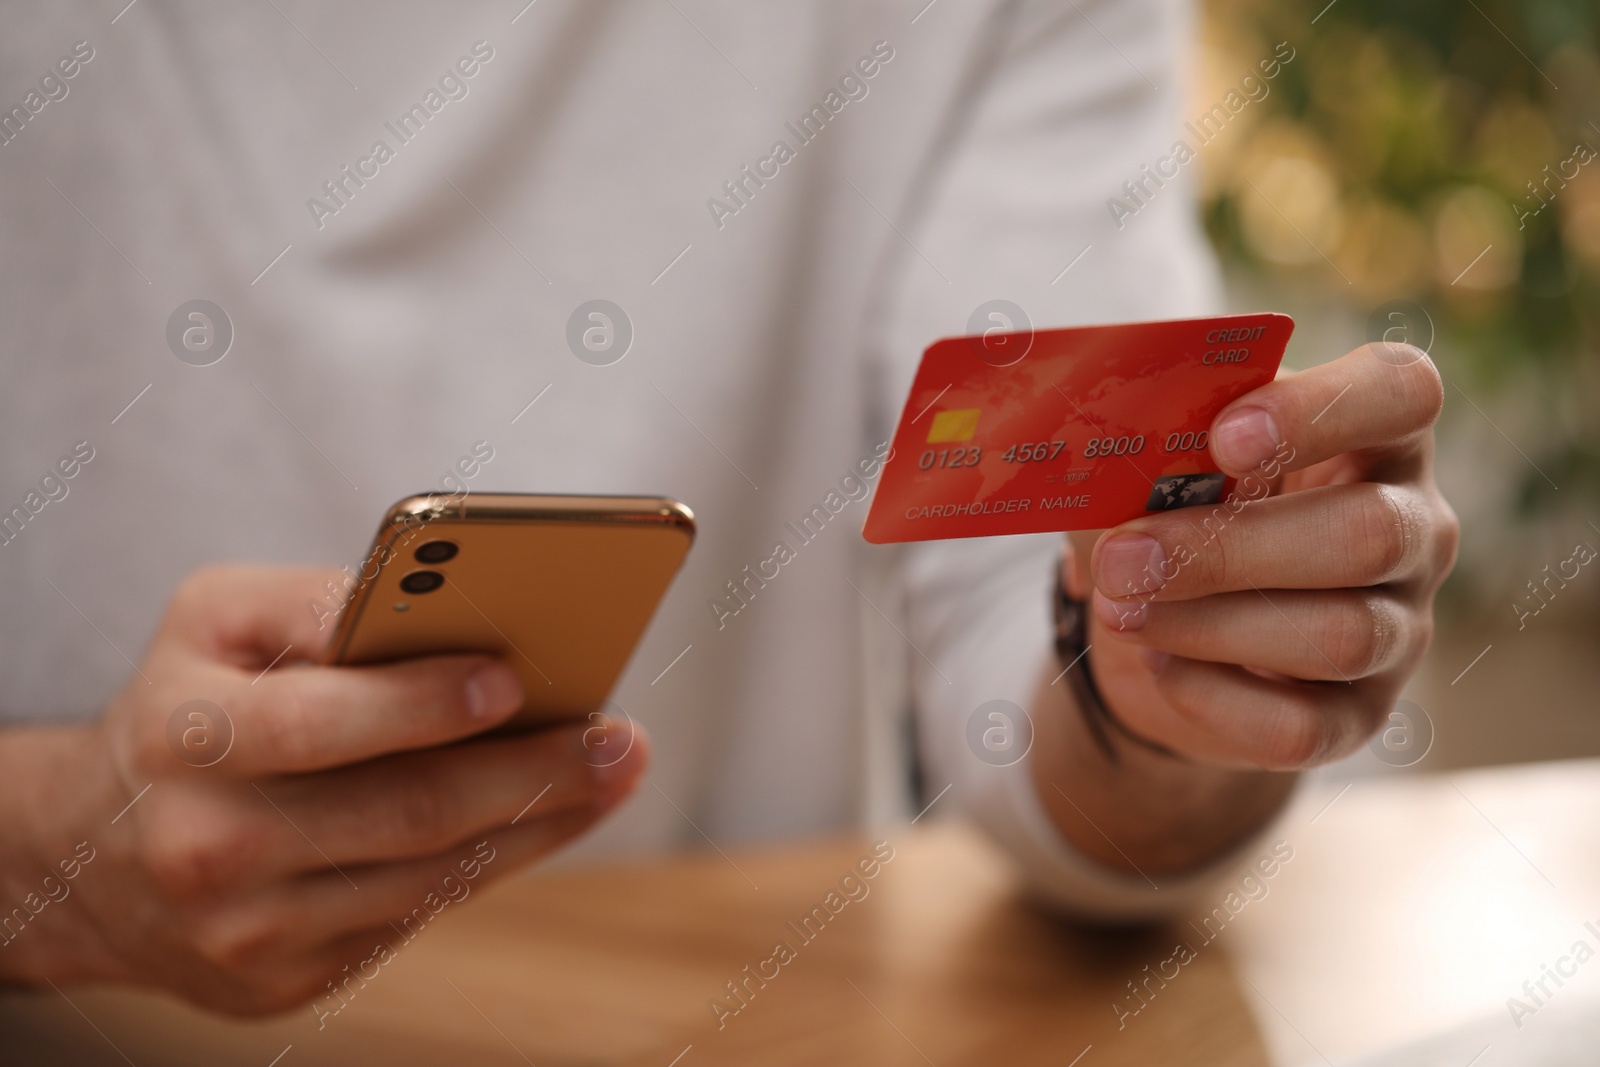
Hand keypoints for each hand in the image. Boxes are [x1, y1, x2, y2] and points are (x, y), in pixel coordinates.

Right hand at [0, 566, 645, 1013]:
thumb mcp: (215, 619)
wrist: (92, 851)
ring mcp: (248, 930)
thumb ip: (318, 601)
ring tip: (612, 772)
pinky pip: (416, 916)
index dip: (422, 702)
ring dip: (539, 823)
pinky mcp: (285, 981)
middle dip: (530, 774)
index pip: (322, 723)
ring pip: (429, 876)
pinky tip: (547, 818)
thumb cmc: (189, 703)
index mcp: (189, 736)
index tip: (514, 678)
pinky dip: (492, 863)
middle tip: (621, 739)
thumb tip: (440, 605)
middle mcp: (210, 844)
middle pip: (404, 812)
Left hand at [1079, 342, 1458, 768]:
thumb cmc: (1176, 506)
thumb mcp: (1164, 455)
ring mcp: (1398, 629)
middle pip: (1368, 534)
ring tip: (1121, 608)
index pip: (1402, 392)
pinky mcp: (1358, 718)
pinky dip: (1214, 697)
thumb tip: (1109, 428)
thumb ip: (1157, 431)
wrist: (1161, 624)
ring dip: (1210, 623)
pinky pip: (1302, 726)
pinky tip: (1158, 664)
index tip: (1225, 437)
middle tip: (1123, 556)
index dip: (1324, 410)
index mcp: (1376, 433)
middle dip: (1230, 548)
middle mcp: (1413, 529)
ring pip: (1341, 636)